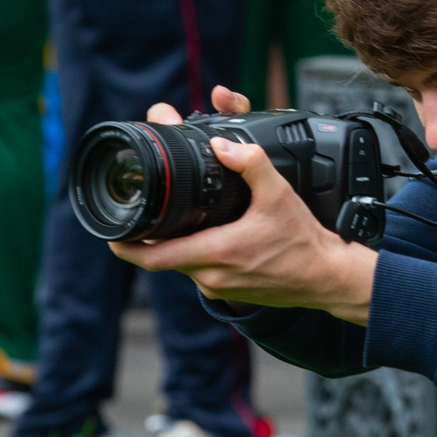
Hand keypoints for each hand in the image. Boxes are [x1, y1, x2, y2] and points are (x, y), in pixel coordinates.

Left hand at [111, 84, 377, 324]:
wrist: (326, 277)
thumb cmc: (303, 242)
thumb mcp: (280, 195)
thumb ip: (251, 164)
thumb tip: (223, 144)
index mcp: (216, 252)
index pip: (152, 257)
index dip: (125, 246)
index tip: (110, 233)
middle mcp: (211, 276)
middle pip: (161, 259)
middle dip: (147, 240)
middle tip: (139, 219)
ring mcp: (219, 288)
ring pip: (181, 266)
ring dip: (173, 247)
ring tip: (175, 223)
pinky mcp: (229, 293)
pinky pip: (200, 273)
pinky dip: (195, 256)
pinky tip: (207, 239)